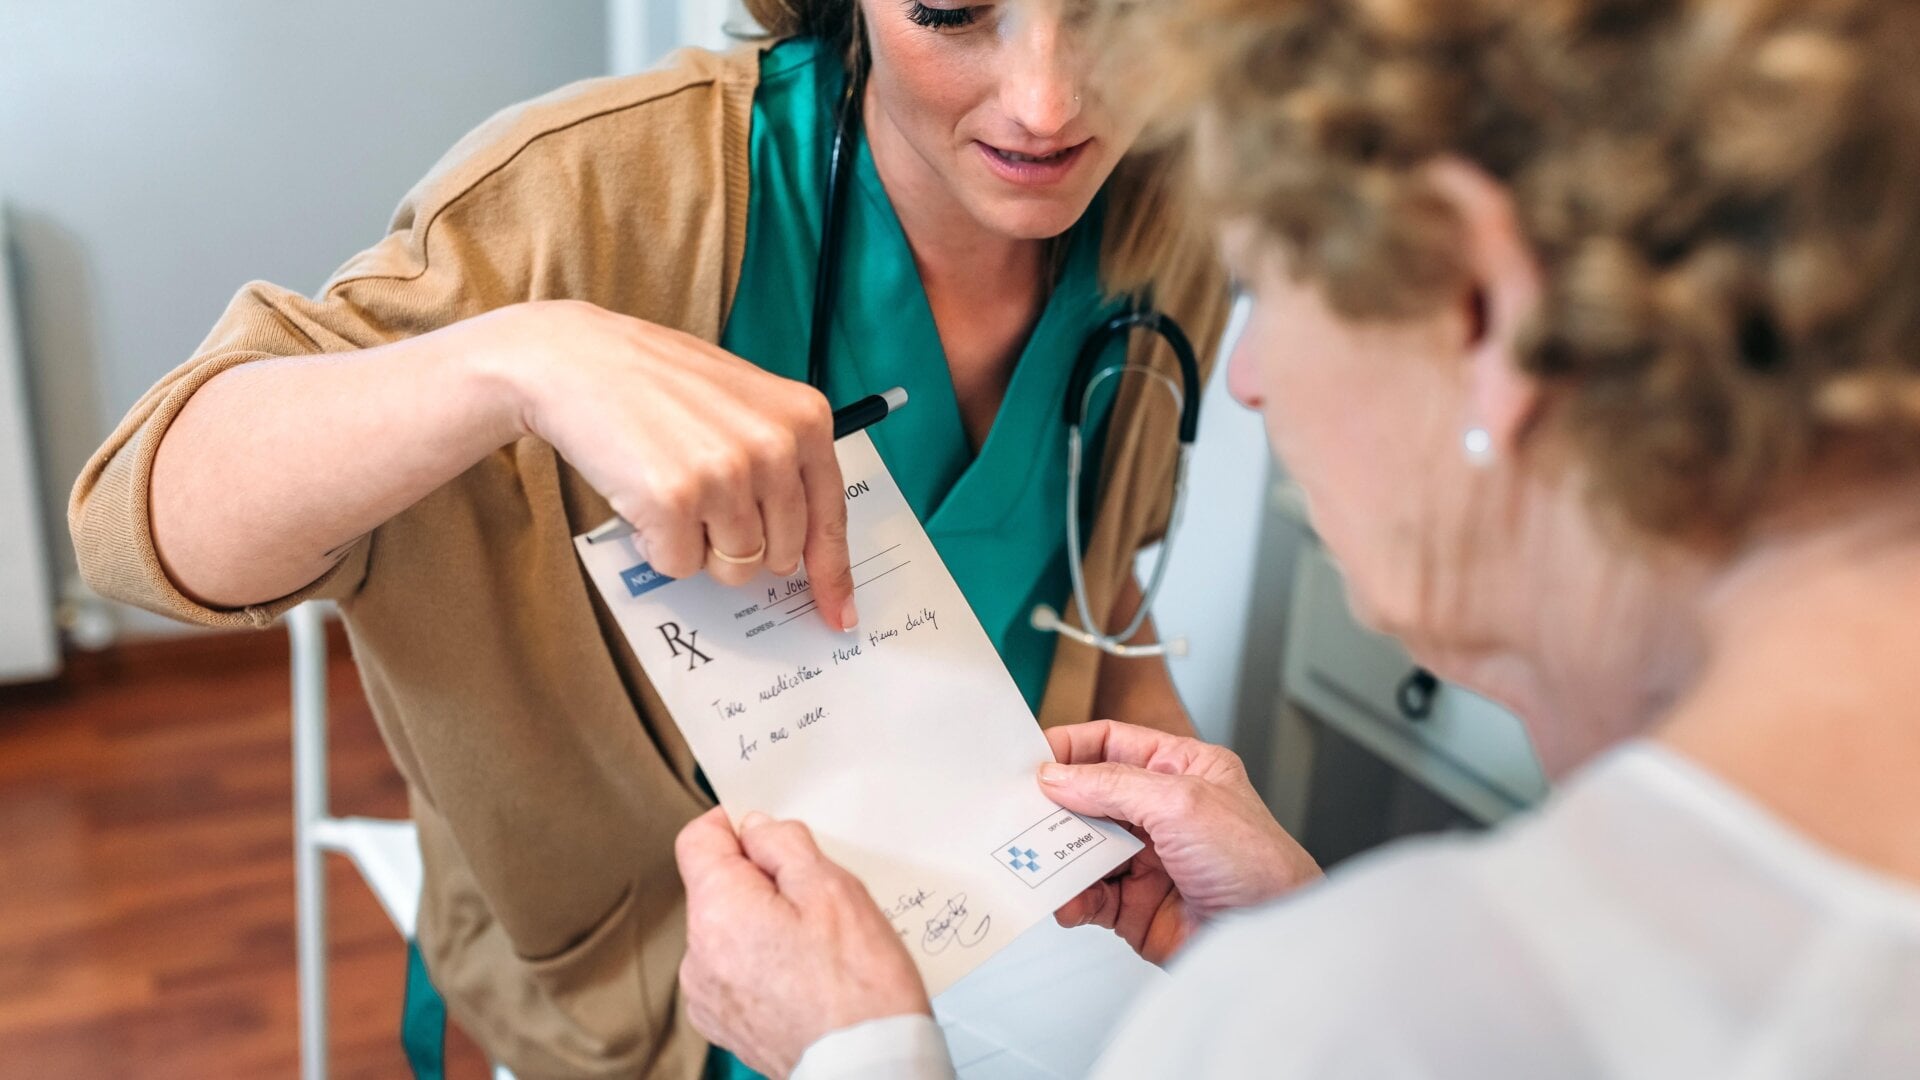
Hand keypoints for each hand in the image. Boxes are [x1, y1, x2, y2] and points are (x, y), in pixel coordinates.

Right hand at [475, 300, 856, 628]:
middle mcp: (775, 447)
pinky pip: (680, 564)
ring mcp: (727, 474)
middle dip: (741, 544)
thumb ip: (783, 464)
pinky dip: (656, 543)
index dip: (832, 574)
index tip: (838, 613)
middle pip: (782, 553)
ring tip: (671, 487)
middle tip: (703, 498)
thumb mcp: (745, 404)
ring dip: (697, 543)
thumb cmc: (658, 382)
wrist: (578, 359)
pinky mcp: (675, 500)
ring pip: (734, 566)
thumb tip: (804, 550)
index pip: (831, 517)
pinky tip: (642, 494)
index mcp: (806, 420)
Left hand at [676, 808, 929, 1077]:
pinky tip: (805, 976)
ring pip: (729, 930)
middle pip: (717, 888)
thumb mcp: (833, 888)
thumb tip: (756, 829)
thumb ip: (784, 844)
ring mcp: (708, 995)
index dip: (733, 824)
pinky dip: (764, 964)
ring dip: (763, 925)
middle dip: (761, 881)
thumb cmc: (858, 988)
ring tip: (817, 947)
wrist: (866, 1066)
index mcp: (718, 911)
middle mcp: (699, 955)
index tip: (764, 830)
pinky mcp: (725, 1023)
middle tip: (817, 899)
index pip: (697, 840)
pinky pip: (735, 971)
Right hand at [1040, 720, 1320, 963]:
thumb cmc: (1256, 863)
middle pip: (1089, 796)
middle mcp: (1160, 812)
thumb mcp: (1181, 803)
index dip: (1071, 748)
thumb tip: (1058, 776)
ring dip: (1057, 855)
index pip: (1112, 744)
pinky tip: (1067, 899)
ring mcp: (1146, 859)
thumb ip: (1113, 785)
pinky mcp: (1135, 905)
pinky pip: (1087, 895)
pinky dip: (1070, 897)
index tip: (1031, 759)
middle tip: (1020, 811)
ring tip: (1037, 859)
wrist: (1271, 939)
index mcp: (1181, 770)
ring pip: (1081, 848)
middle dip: (1054, 805)